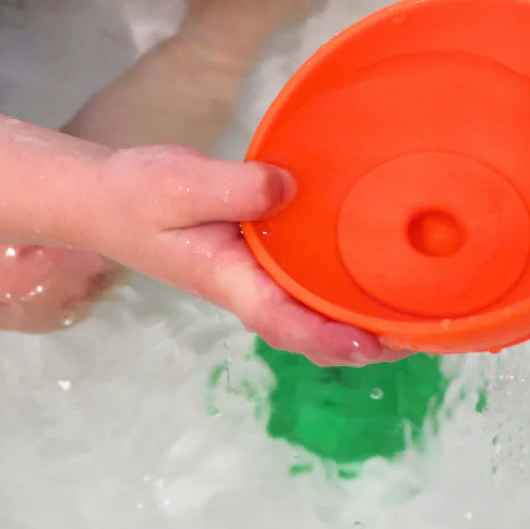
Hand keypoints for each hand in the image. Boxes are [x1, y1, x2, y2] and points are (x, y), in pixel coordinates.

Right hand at [94, 145, 402, 365]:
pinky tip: (370, 270)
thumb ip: (233, 188)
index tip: (375, 344)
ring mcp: (254, 277)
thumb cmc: (138, 195)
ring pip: (311, 310)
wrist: (107, 198)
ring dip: (358, 319)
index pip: (283, 322)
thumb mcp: (181, 184)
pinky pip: (305, 282)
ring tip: (414, 314)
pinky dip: (338, 286)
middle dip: (363, 341)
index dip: (329, 338)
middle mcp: (248, 287)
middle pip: (310, 329)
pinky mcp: (258, 258)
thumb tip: (288, 188)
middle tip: (422, 334)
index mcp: (228, 281)